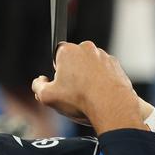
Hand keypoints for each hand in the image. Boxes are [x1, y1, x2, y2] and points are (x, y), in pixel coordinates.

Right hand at [32, 42, 146, 133]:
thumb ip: (38, 86)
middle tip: (74, 91)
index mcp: (68, 51)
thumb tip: (40, 82)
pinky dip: (102, 80)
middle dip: (73, 72)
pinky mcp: (116, 65)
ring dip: (88, 76)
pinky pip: (105, 71)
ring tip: (88, 95)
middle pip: (75, 59)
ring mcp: (103, 56)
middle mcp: (86, 48)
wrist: (112, 106)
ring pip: (90, 65)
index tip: (60, 82)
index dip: (57, 70)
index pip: (57, 54)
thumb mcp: (47, 97)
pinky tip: (100, 94)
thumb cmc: (80, 99)